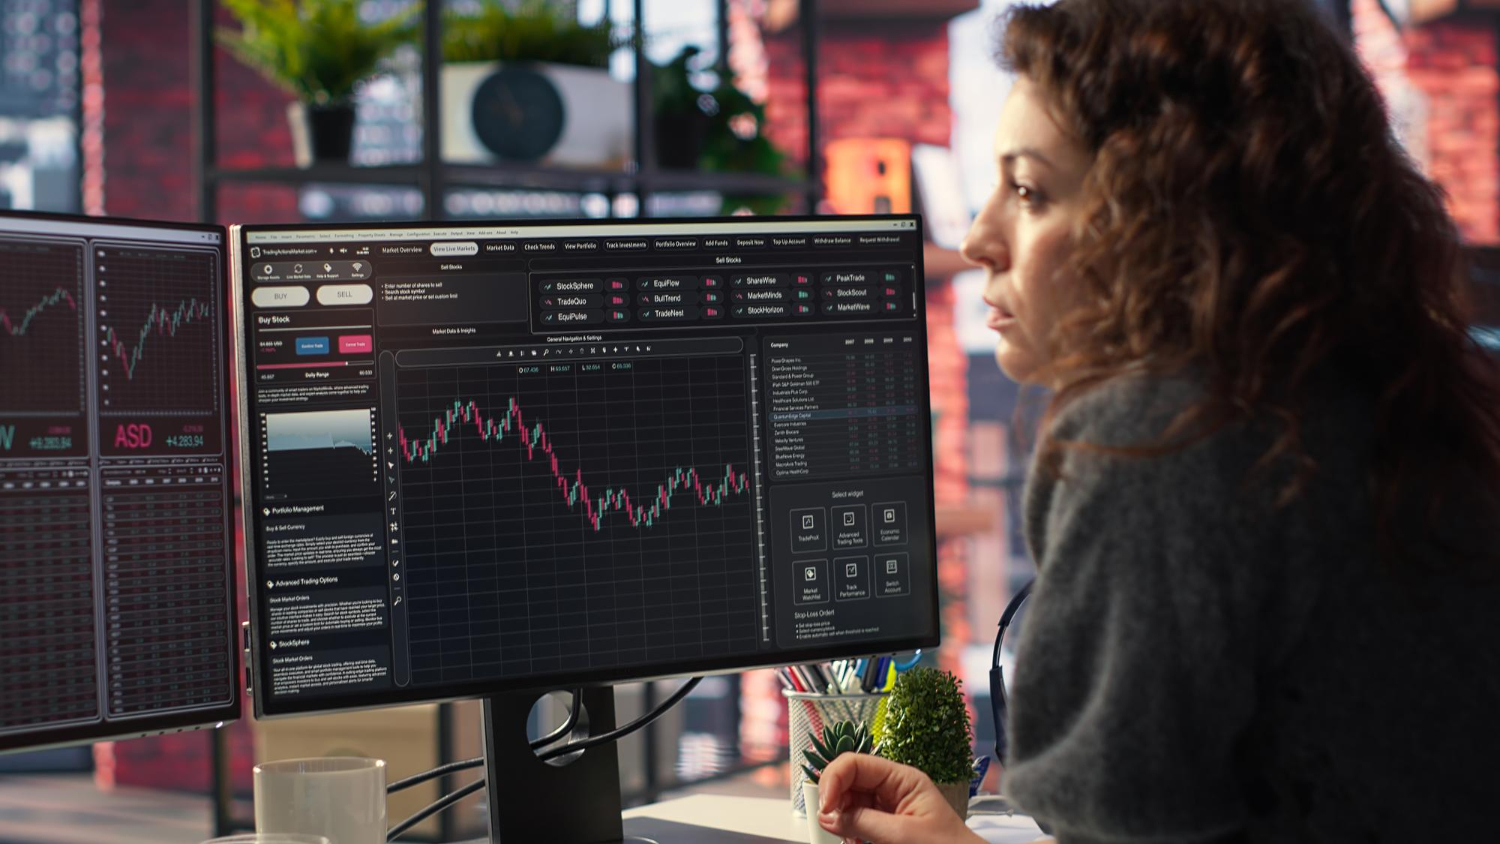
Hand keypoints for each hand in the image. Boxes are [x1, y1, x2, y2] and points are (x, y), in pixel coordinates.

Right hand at [815, 753, 983, 843]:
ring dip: (840, 818)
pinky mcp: (883, 825)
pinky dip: (848, 831)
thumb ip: (862, 823)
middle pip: (848, 781)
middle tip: (830, 824)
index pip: (856, 764)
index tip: (825, 806)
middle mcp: (891, 787)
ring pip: (848, 802)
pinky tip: (853, 840)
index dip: (833, 779)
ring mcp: (886, 806)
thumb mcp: (902, 836)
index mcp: (902, 778)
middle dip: (834, 800)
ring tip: (848, 837)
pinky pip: (855, 821)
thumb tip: (826, 815)